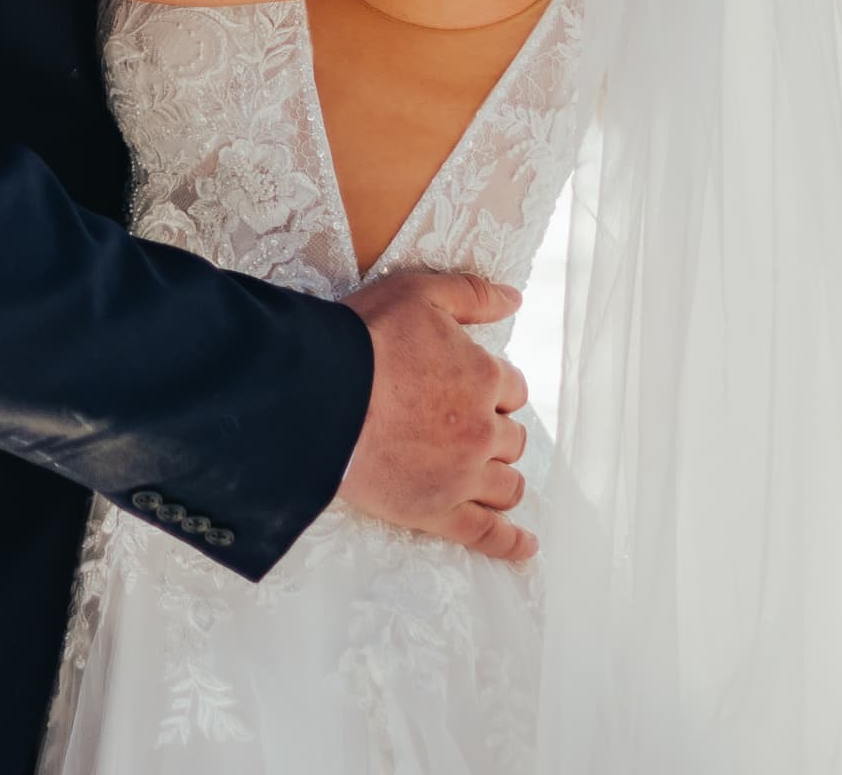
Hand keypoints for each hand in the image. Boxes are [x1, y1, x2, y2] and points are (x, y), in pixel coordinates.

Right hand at [335, 270, 536, 562]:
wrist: (316, 394)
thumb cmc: (363, 338)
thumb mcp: (419, 294)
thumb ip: (472, 295)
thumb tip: (515, 299)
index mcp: (483, 378)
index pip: (511, 388)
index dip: (492, 387)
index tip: (468, 388)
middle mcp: (482, 430)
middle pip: (512, 438)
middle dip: (494, 432)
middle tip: (460, 427)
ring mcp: (462, 475)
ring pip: (507, 484)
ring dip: (502, 477)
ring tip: (488, 477)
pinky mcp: (436, 511)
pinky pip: (486, 534)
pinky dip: (510, 543)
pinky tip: (525, 547)